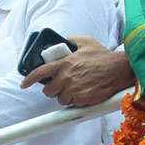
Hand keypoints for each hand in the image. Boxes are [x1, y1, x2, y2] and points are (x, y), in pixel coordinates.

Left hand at [19, 36, 134, 105]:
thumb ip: (71, 40)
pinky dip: (77, 100)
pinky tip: (85, 92)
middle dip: (53, 89)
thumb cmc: (104, 56)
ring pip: (60, 99)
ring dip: (66, 95)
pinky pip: (73, 104)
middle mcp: (66, 77)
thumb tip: (61, 41)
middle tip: (62, 85)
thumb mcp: (86, 42)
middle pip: (48, 91)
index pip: (39, 73)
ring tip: (77, 87)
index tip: (24, 84)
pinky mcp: (82, 99)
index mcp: (64, 63)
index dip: (29, 80)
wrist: (120, 69)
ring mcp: (74, 89)